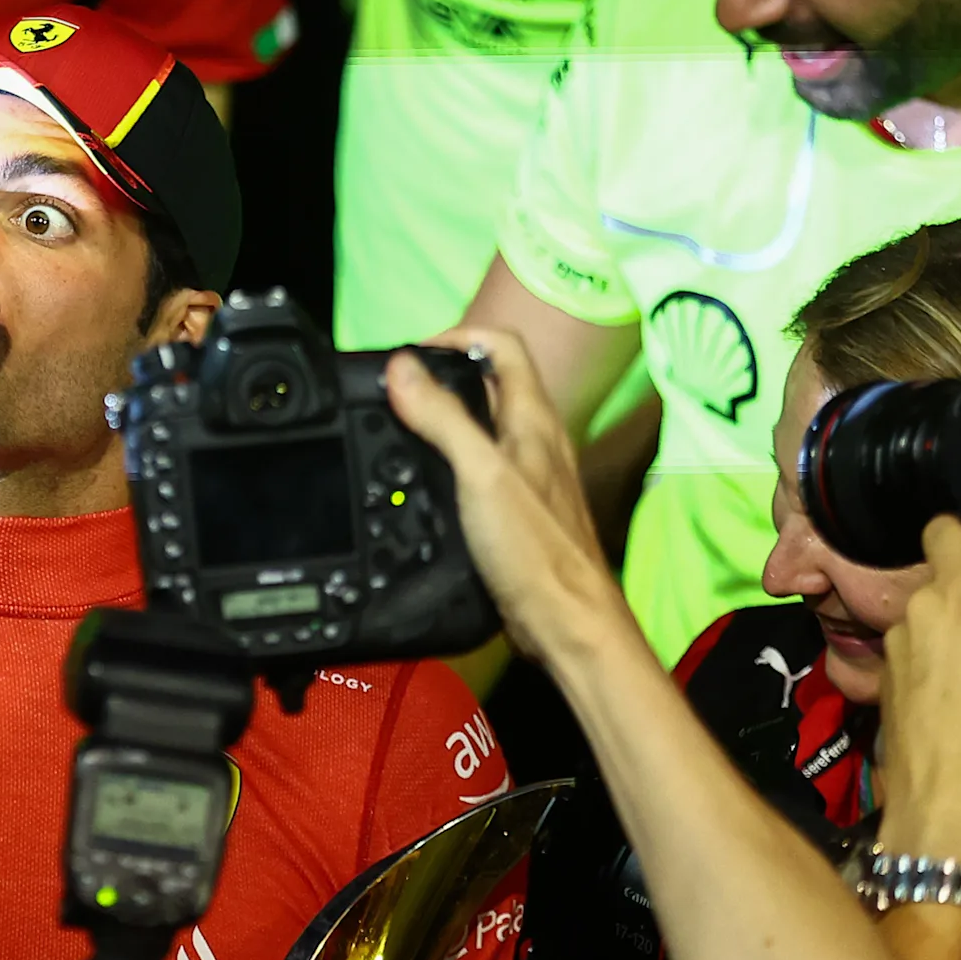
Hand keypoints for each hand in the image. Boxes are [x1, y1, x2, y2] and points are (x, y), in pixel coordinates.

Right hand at [384, 329, 630, 658]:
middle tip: (394, 396)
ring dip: (442, 421)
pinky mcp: (516, 512)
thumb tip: (401, 367)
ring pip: (482, 428)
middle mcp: (535, 439)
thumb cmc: (534, 549)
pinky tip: (422, 484)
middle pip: (488, 384)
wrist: (566, 621)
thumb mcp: (479, 474)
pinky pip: (478, 470)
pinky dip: (447, 464)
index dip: (456, 338)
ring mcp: (528, 476)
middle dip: (440, 379)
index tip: (411, 358)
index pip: (501, 346)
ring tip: (398, 432)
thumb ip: (442, 418)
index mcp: (533, 418)